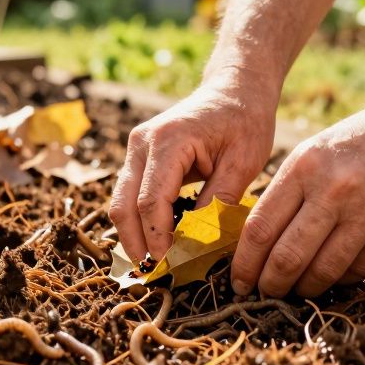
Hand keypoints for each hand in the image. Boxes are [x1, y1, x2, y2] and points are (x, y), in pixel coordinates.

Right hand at [110, 77, 276, 262]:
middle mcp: (142, 143)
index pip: (150, 201)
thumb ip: (218, 202)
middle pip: (123, 205)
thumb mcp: (243, 162)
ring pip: (120, 202)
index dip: (157, 238)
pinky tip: (158, 242)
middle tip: (155, 275)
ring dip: (134, 235)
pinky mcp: (139, 156)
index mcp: (169, 141)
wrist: (234, 89)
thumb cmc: (244, 121)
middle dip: (136, 244)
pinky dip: (140, 221)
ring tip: (156, 265)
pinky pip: (130, 194)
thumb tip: (198, 245)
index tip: (171, 267)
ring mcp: (136, 148)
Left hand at [230, 89, 364, 297]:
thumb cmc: (364, 138)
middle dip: (268, 285)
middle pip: (287, 258)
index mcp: (305, 166)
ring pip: (322, 272)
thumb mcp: (317, 150)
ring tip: (294, 291)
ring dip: (303, 289)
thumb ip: (288, 190)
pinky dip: (339, 279)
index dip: (244, 264)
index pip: (260, 229)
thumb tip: (258, 242)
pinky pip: (358, 269)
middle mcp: (335, 190)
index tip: (237, 281)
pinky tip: (330, 277)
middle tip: (262, 295)